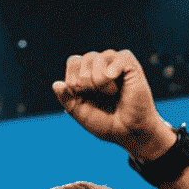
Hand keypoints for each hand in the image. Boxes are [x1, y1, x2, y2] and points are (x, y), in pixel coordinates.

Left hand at [52, 49, 175, 161]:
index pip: (74, 61)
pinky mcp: (132, 67)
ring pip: (99, 57)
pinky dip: (112, 73)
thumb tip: (56, 84)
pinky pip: (120, 57)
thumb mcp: (80, 113)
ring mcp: (117, 65)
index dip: (73, 78)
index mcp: (88, 76)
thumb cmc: (106, 123)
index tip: (81, 95)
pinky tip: (116, 87)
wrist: (128, 132)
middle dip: (85, 81)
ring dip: (98, 80)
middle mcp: (102, 67)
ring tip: (111, 93)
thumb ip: (67, 98)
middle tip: (98, 95)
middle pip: (84, 58)